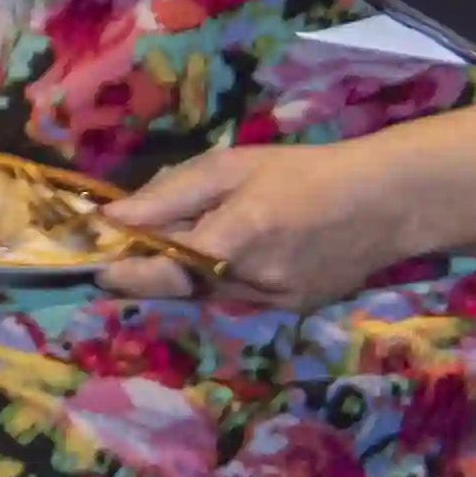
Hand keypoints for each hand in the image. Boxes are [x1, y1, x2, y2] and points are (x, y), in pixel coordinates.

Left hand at [99, 137, 429, 308]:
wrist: (382, 205)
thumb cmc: (301, 173)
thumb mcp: (230, 167)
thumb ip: (170, 194)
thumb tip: (115, 215)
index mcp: (237, 236)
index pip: (164, 266)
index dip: (125, 272)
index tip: (93, 268)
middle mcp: (255, 278)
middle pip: (183, 283)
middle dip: (150, 269)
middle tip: (124, 250)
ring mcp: (276, 300)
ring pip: (209, 291)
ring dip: (186, 271)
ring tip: (187, 236)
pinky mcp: (293, 309)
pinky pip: (238, 295)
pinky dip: (221, 277)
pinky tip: (231, 249)